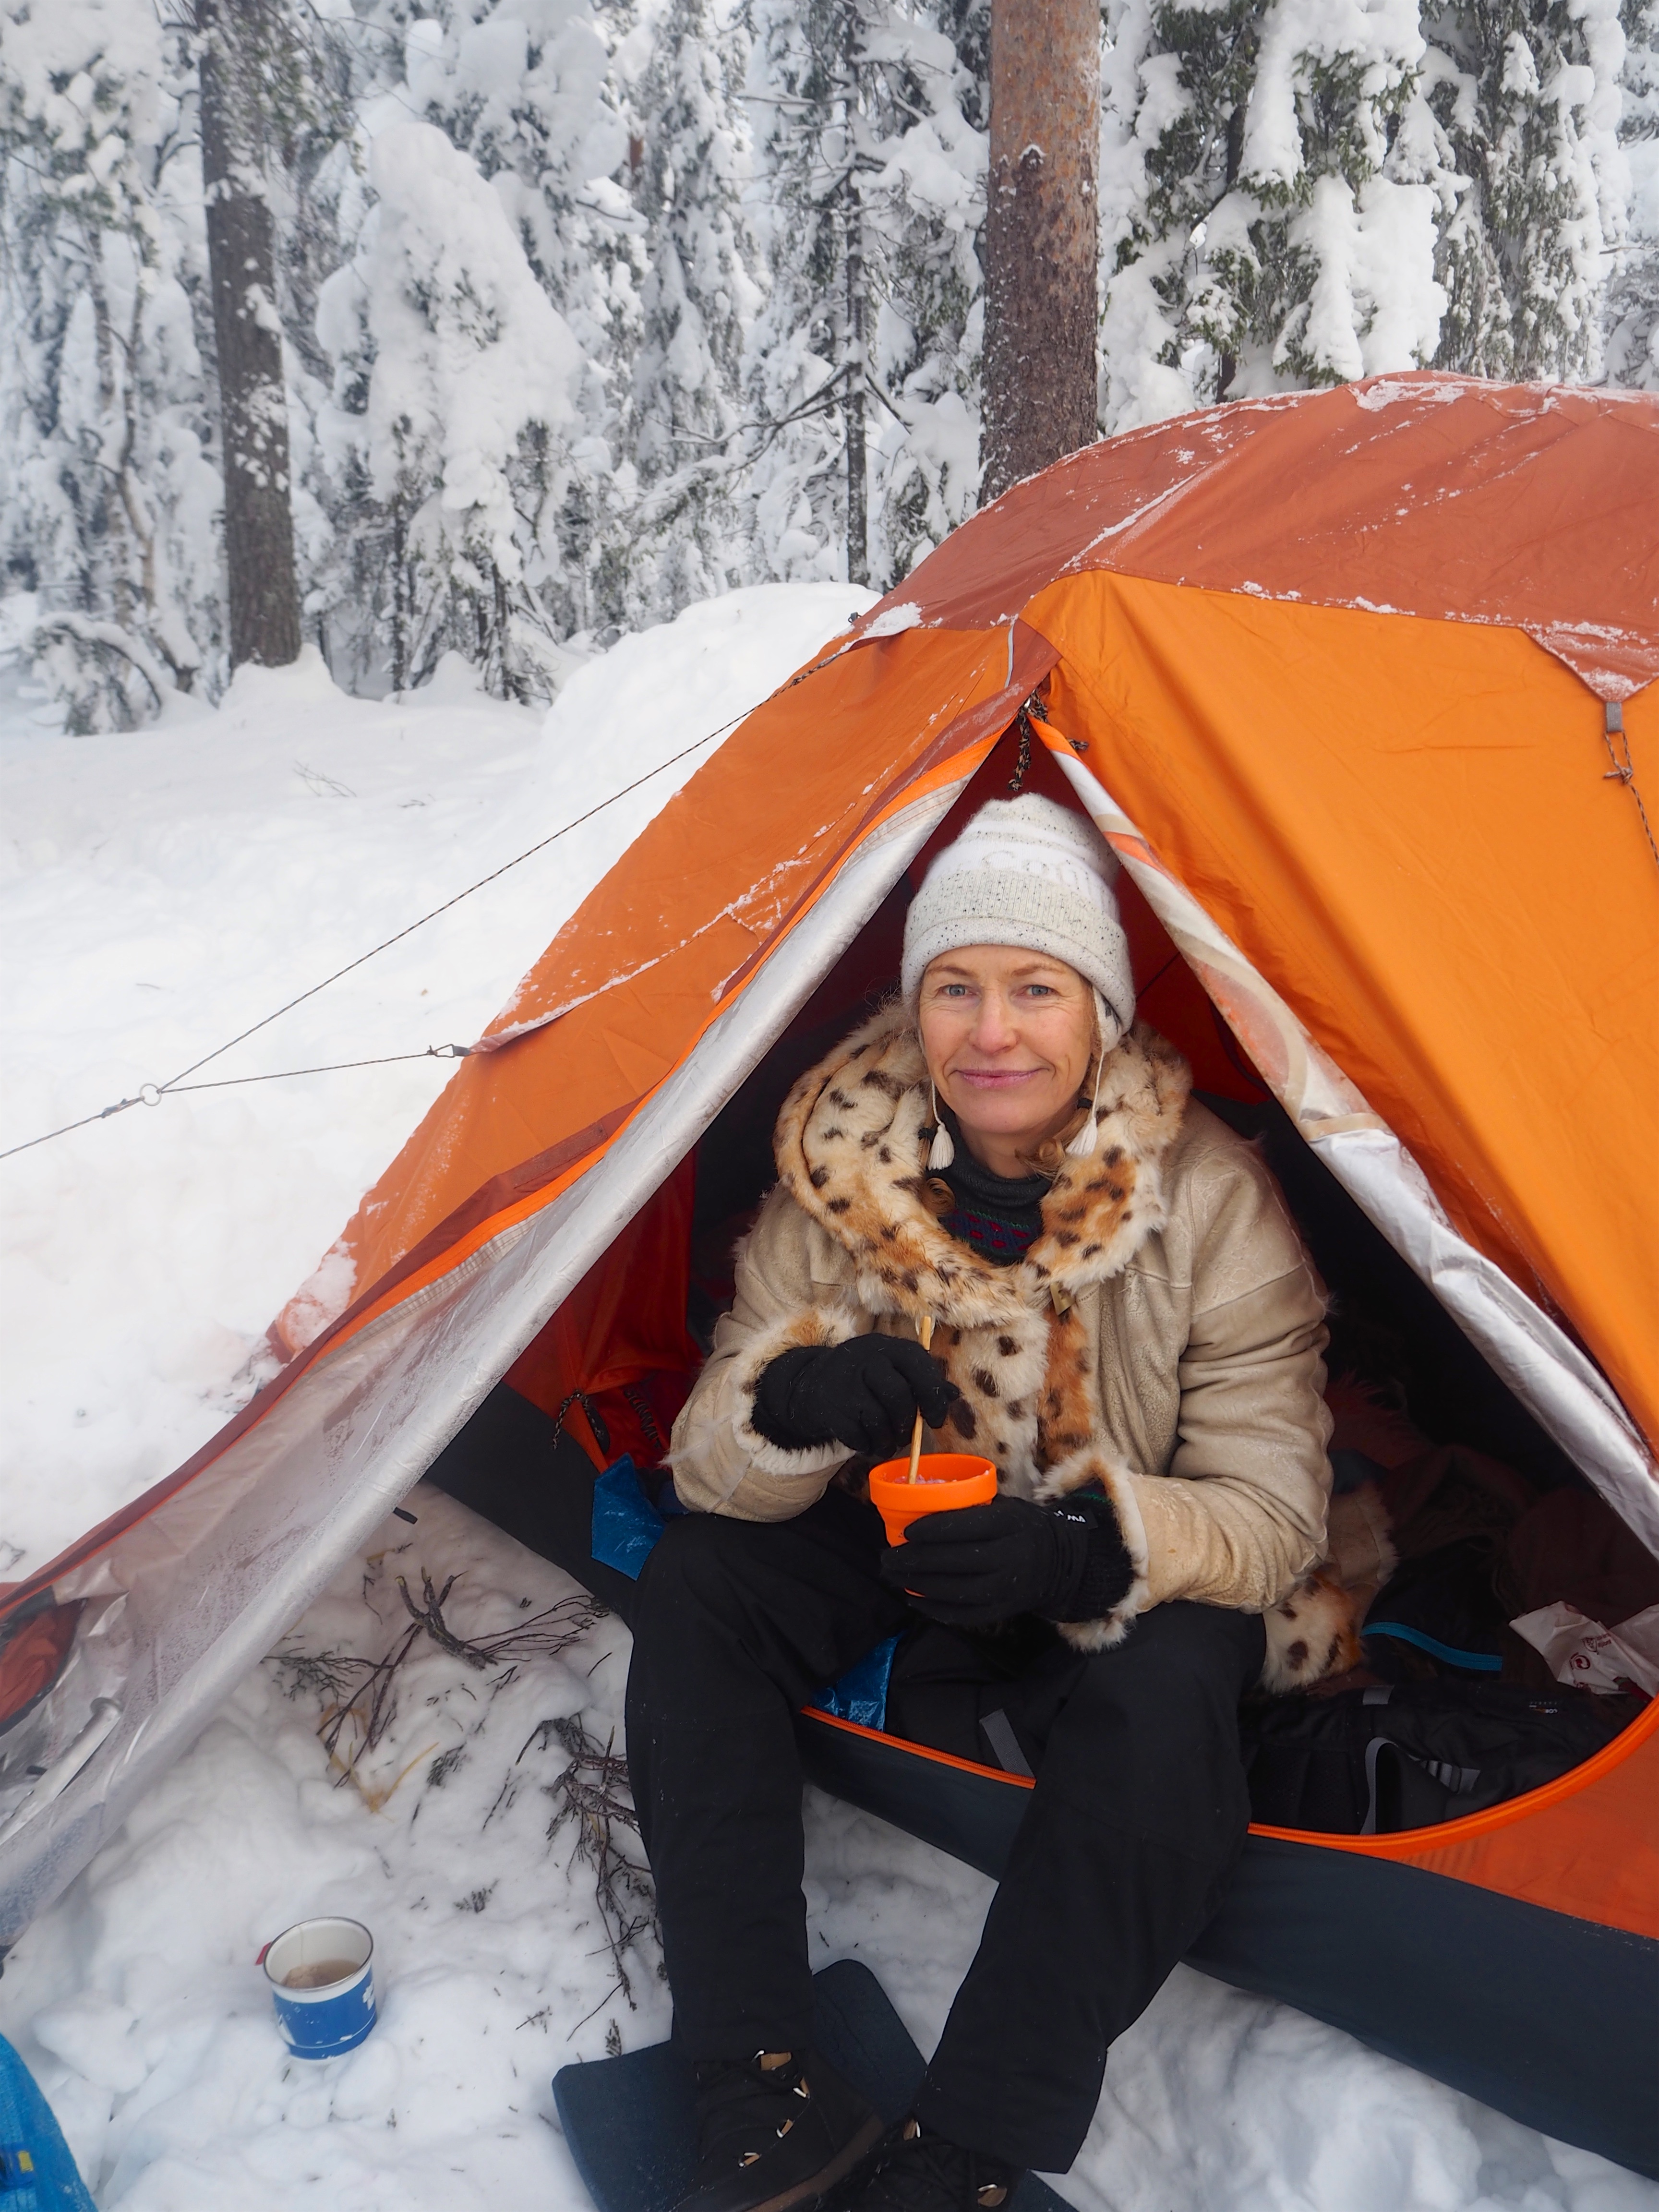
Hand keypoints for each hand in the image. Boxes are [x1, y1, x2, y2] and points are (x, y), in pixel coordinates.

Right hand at [752, 1336, 959, 1457]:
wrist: (814, 1383)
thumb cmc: (867, 1379)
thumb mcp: (894, 1369)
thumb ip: (923, 1381)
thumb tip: (954, 1395)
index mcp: (890, 1347)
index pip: (919, 1365)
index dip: (932, 1395)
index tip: (935, 1420)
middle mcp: (867, 1359)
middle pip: (898, 1396)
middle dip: (907, 1423)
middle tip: (907, 1435)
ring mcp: (847, 1383)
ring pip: (879, 1420)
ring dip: (888, 1440)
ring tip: (888, 1441)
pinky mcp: (832, 1408)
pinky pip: (859, 1436)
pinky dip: (868, 1446)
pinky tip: (867, 1441)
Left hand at [878, 1491, 1133, 1626]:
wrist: (1059, 1564)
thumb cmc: (1020, 1528)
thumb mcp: (1005, 1507)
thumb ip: (971, 1508)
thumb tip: (921, 1509)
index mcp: (1009, 1524)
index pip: (965, 1526)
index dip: (931, 1530)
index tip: (905, 1531)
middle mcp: (1009, 1557)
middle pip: (954, 1560)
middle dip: (914, 1560)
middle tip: (887, 1558)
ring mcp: (1006, 1588)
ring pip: (955, 1590)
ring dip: (918, 1585)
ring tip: (894, 1576)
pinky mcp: (1002, 1611)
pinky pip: (963, 1614)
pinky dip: (935, 1609)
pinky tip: (914, 1599)